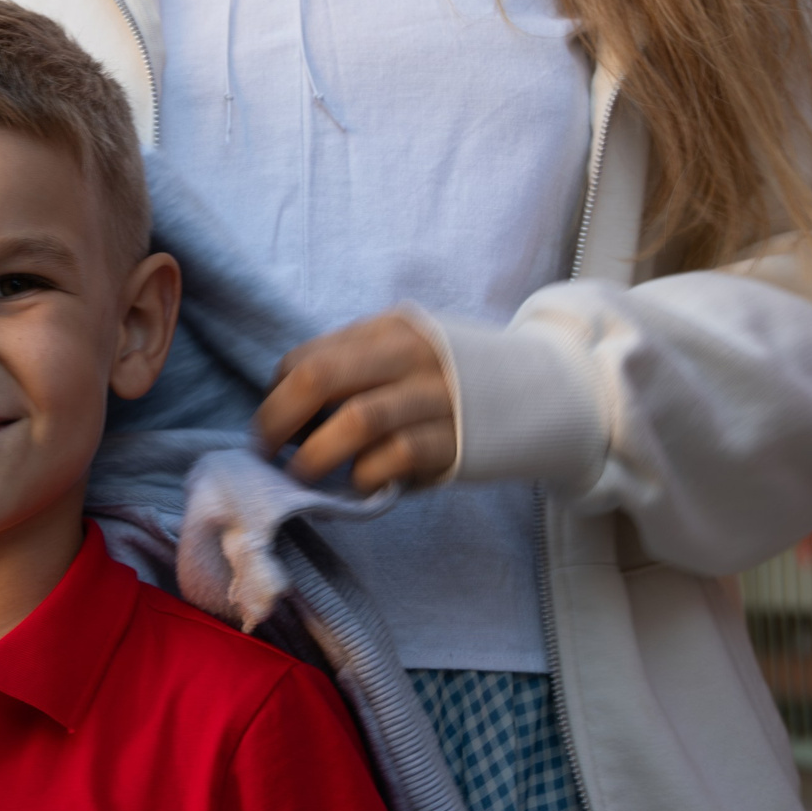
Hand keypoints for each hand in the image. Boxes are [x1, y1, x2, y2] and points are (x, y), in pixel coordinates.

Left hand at [254, 314, 454, 492]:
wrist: (546, 390)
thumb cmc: (454, 381)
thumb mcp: (407, 356)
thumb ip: (357, 372)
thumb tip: (289, 418)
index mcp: (389, 329)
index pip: (309, 357)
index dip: (277, 394)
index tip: (274, 424)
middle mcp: (411, 354)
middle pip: (320, 377)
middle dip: (277, 419)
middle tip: (265, 450)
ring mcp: (437, 395)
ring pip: (356, 420)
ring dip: (315, 455)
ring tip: (300, 475)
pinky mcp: (457, 438)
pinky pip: (395, 457)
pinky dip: (365, 473)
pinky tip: (360, 481)